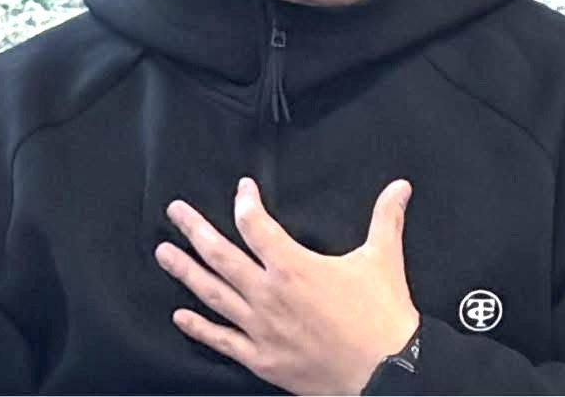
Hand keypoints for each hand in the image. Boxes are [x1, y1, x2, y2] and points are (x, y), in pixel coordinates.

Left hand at [154, 177, 418, 395]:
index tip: (243, 189)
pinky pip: (223, 341)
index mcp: (293, 266)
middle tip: (175, 211)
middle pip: (221, 255)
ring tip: (164, 253)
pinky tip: (180, 316)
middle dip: (194, 230)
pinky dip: (200, 328)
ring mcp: (261, 329)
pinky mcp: (263, 359)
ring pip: (213, 295)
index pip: (254, 224)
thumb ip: (386, 217)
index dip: (245, 201)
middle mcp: (269, 295)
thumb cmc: (383, 316)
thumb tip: (400, 186)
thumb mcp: (383, 258)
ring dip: (185, 272)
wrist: (389, 376)